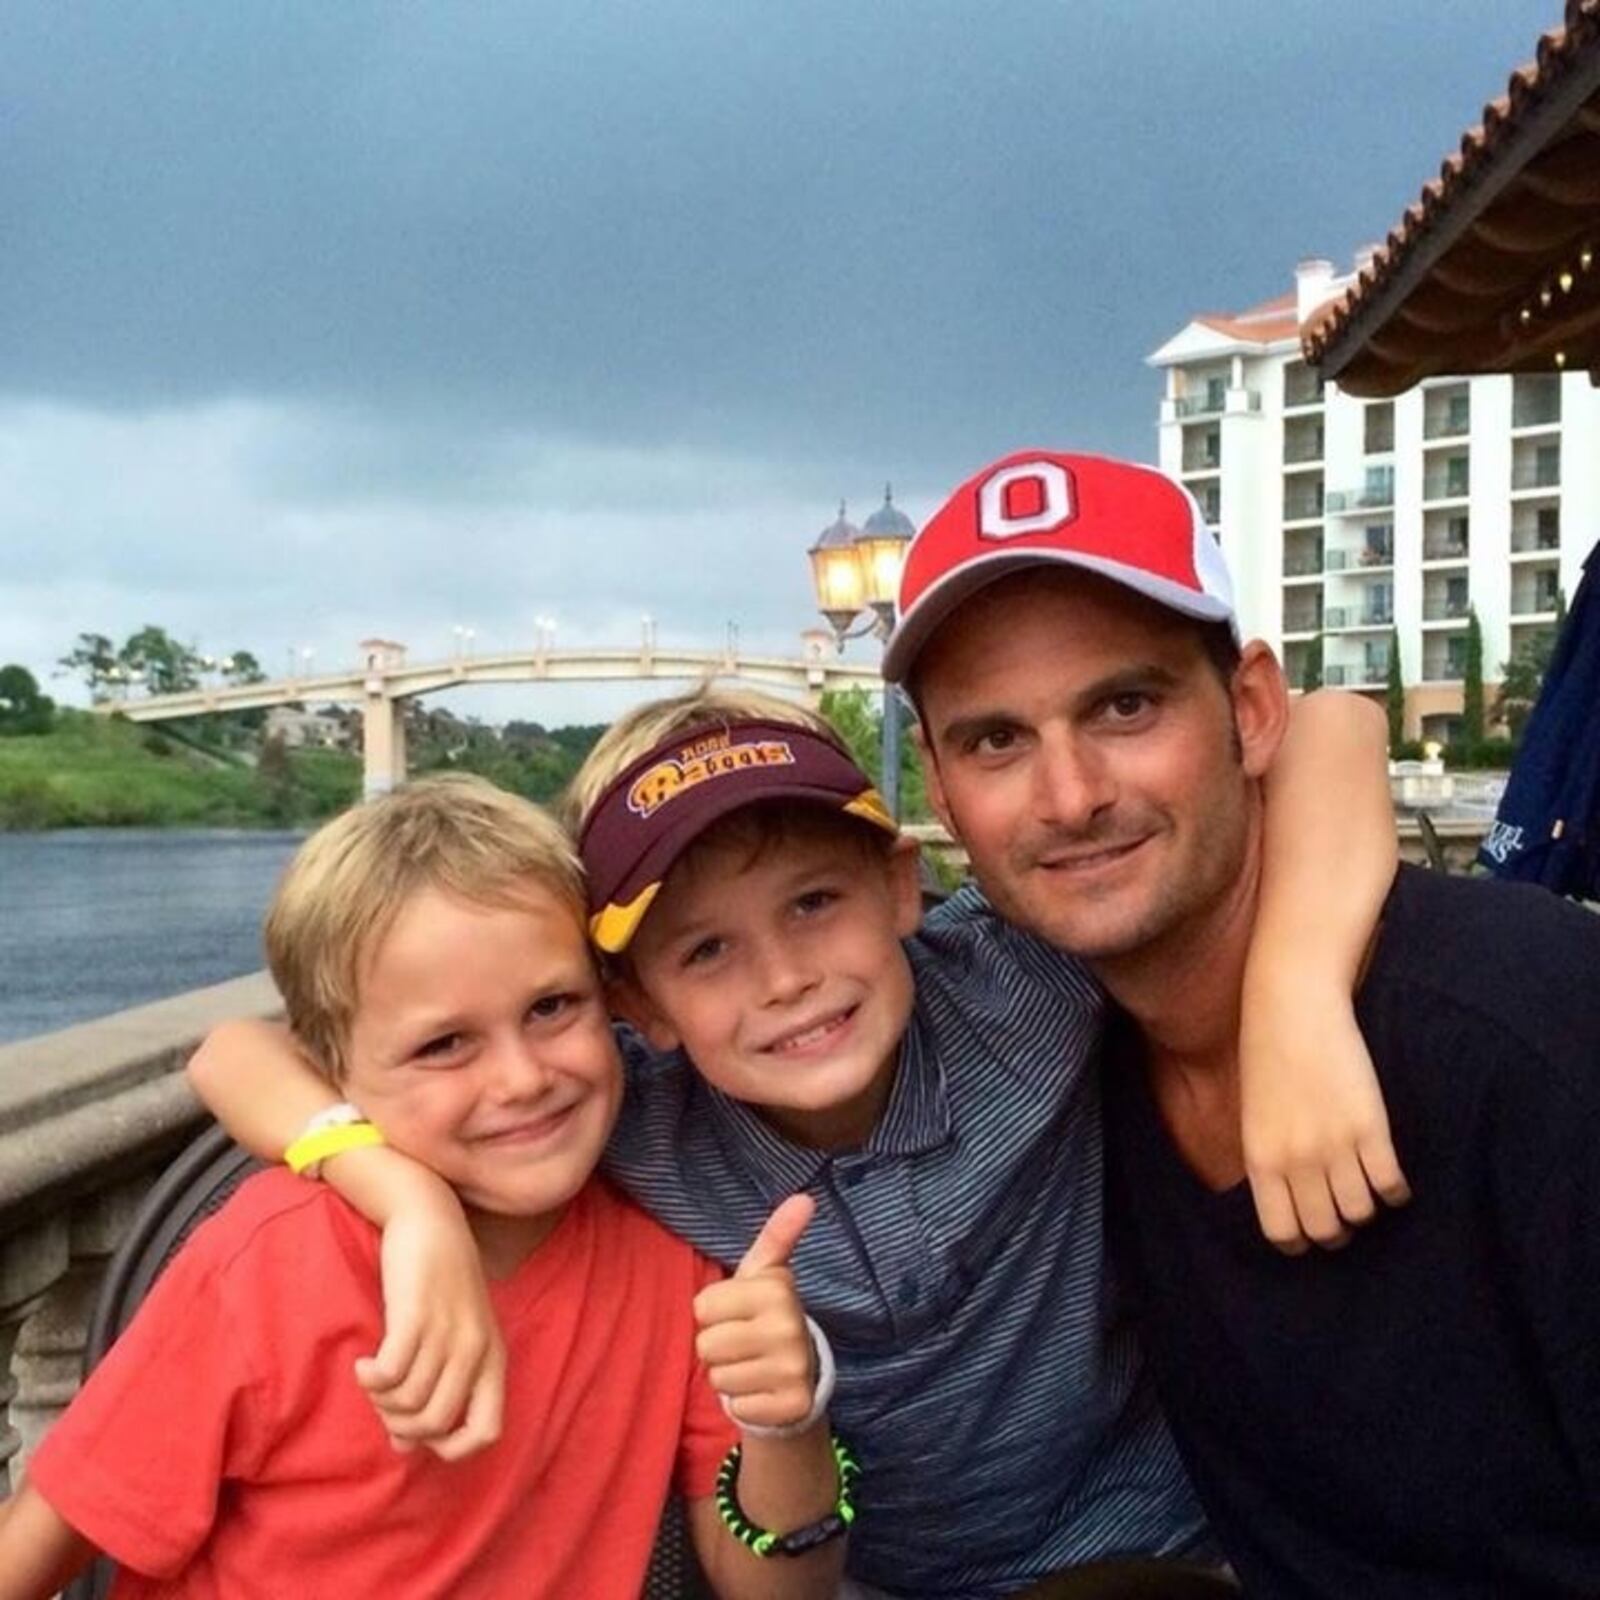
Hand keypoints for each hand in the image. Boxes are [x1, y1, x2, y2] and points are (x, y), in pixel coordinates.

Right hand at [355, 1195, 505, 1460]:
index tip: (419, 1435)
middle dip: (402, 1426)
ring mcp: (449, 1331)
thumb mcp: (451, 1335)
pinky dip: (371, 1380)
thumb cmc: (439, 1283)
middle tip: (383, 1402)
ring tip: (373, 1377)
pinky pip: (390, 1374)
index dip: (452, 1448)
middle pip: (437, 1423)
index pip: (488, 1431)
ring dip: (381, 1402)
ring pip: (409, 1402)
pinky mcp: (418, 1314)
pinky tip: (364, 1365)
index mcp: (492, 1357)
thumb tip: (404, 1448)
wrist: (430, 1219)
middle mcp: (476, 1348)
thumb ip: (436, 1386)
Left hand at [693, 1193, 816, 1431]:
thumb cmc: (767, 1314)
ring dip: (730, 1374)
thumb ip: (778, 1234)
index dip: (713, 1312)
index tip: (739, 1313)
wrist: (801, 1372)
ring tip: (753, 1364)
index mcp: (777, 1288)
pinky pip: (738, 1407)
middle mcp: (789, 1326)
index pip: (702, 1306)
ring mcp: (793, 1368)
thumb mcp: (766, 1274)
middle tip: (744, 1342)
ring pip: (719, 1378)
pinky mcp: (792, 1405)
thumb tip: (804, 1197)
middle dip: (717, 1346)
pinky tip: (763, 1389)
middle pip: (706, 1344)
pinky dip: (745, 1402)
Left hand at [1240, 984, 1410, 1253]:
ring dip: (1367, 1207)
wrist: (1294, 1006)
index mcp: (1261, 1159)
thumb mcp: (1254, 1114)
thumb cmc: (1268, 1055)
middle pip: (1326, 1229)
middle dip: (1338, 1230)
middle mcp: (1297, 1160)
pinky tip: (1392, 1178)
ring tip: (1366, 1188)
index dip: (1300, 1241)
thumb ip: (1270, 1158)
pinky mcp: (1371, 1127)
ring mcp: (1335, 1146)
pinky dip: (1395, 1190)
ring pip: (1362, 1212)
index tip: (1312, 1233)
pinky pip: (1391, 1185)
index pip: (1282, 1231)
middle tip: (1345, 1215)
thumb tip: (1290, 1197)